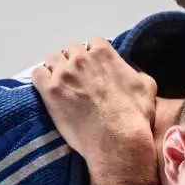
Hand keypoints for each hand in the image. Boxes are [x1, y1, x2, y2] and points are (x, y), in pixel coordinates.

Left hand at [32, 38, 159, 184]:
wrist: (117, 141)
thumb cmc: (134, 117)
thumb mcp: (147, 88)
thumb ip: (137, 73)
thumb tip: (133, 70)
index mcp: (104, 53)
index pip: (93, 43)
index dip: (93, 56)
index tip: (94, 69)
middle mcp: (81, 58)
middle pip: (70, 50)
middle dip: (74, 62)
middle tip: (78, 80)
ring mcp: (64, 73)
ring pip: (52, 59)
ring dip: (56, 69)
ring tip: (62, 85)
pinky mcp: (50, 91)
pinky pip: (37, 74)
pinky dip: (42, 80)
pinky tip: (48, 91)